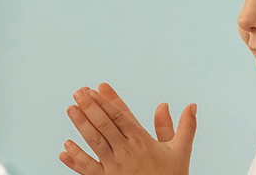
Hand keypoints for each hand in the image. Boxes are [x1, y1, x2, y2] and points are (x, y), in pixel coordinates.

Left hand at [58, 83, 196, 174]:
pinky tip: (65, 148)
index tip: (97, 88)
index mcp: (143, 142)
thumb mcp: (181, 151)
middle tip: (78, 92)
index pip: (122, 116)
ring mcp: (116, 167)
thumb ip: (183, 127)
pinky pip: (88, 168)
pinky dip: (76, 158)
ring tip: (71, 109)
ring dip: (81, 124)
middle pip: (105, 124)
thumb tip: (190, 106)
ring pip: (95, 141)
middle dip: (90, 106)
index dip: (108, 101)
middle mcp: (127, 152)